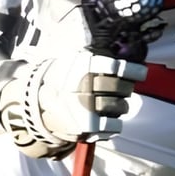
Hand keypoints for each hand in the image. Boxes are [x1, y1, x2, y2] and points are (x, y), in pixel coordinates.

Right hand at [0, 50, 146, 157]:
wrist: (34, 104)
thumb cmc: (57, 79)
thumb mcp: (70, 59)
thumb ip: (92, 56)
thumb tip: (122, 48)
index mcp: (83, 66)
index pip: (117, 67)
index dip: (133, 70)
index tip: (140, 72)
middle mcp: (85, 85)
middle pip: (122, 87)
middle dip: (125, 88)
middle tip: (121, 88)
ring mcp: (86, 107)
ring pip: (121, 106)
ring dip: (120, 105)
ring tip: (112, 103)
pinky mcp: (87, 127)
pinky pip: (114, 125)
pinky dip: (114, 123)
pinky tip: (107, 118)